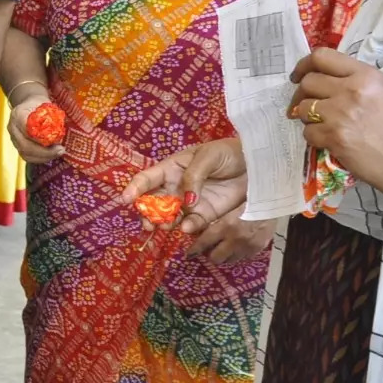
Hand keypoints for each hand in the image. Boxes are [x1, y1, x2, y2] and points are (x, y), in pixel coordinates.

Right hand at [7, 92, 64, 163]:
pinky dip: (40, 158)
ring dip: (44, 157)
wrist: (28, 105)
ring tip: (58, 152)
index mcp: (18, 114)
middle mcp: (12, 127)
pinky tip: (51, 155)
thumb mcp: (45, 104)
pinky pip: (27, 157)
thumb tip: (57, 131)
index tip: (56, 141)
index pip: (27, 130)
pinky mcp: (17, 146)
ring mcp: (13, 138)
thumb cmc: (39, 104)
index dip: (41, 139)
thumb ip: (50, 116)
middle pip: (25, 145)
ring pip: (25, 154)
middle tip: (61, 150)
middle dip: (45, 152)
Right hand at [121, 139, 271, 262]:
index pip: (147, 178)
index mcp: (172, 168)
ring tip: (166, 227)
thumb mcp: (208, 157)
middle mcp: (176, 187)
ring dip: (164, 224)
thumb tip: (185, 200)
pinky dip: (187, 228)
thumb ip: (194, 177)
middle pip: (153, 202)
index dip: (135, 188)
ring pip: (169, 217)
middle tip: (148, 223)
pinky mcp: (205, 215)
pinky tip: (188, 228)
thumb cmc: (228, 154)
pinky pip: (191, 224)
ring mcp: (189, 203)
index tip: (126, 199)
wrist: (256, 166)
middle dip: (147, 214)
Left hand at [288, 47, 382, 192]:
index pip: (322, 57)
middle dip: (301, 94)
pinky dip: (313, 136)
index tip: (297, 76)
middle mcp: (351, 90)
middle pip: (308, 82)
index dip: (303, 65)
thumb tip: (320, 79)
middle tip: (304, 104)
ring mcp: (340, 113)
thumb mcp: (380, 91)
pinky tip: (327, 139)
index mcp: (365, 75)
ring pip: (304, 108)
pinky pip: (308, 132)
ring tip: (320, 123)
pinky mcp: (334, 136)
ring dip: (307, 117)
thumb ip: (351, 80)